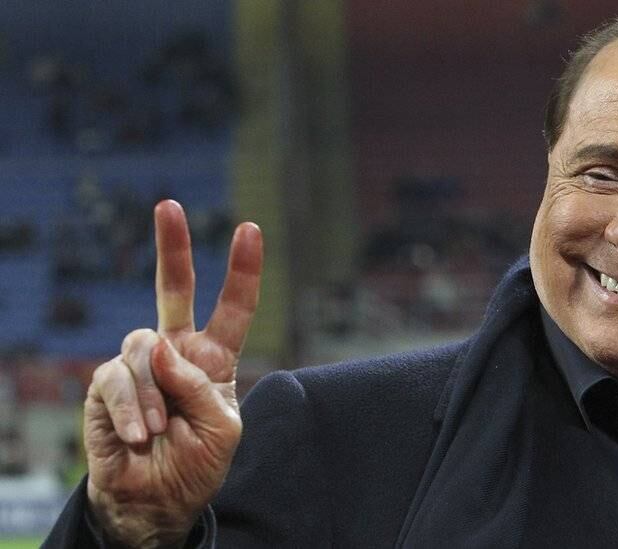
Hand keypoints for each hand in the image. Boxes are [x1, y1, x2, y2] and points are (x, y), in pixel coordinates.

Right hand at [84, 200, 262, 546]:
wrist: (157, 500)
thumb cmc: (196, 462)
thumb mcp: (221, 428)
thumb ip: (199, 385)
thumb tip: (160, 347)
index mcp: (214, 358)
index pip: (233, 308)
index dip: (242, 271)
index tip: (249, 229)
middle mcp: (176, 352)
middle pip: (174, 290)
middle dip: (173, 247)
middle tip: (169, 206)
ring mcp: (140, 365)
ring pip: (143, 347)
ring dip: (154, 395)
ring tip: (159, 431)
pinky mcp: (106, 384)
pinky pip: (116, 378)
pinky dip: (131, 409)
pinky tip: (140, 435)